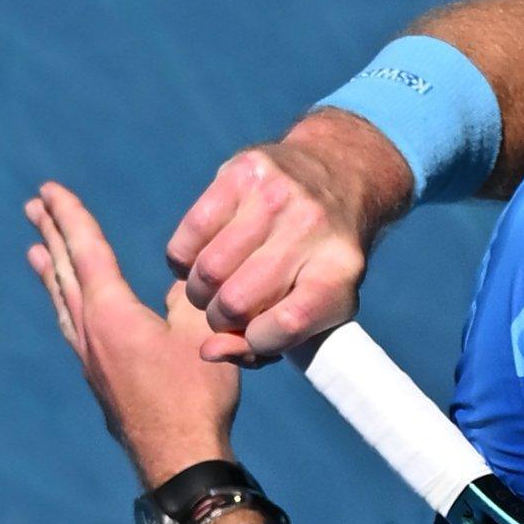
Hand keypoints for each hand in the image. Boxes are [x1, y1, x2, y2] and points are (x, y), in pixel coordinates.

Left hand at [25, 183, 233, 484]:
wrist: (180, 459)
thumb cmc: (196, 396)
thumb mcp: (202, 334)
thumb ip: (187, 299)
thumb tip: (179, 282)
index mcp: (112, 312)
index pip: (87, 250)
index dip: (70, 216)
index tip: (49, 190)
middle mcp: (91, 332)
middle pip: (65, 272)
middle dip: (52, 235)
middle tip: (33, 207)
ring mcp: (90, 359)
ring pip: (64, 303)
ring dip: (51, 272)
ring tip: (35, 252)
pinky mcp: (99, 380)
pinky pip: (73, 328)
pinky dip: (65, 305)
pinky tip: (71, 311)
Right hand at [165, 110, 408, 364]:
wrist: (338, 175)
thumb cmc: (320, 262)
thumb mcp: (316, 308)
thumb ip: (266, 343)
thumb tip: (207, 352)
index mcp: (339, 271)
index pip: (283, 327)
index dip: (257, 342)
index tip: (256, 333)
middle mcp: (311, 227)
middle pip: (236, 302)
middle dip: (222, 319)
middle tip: (228, 311)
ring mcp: (275, 194)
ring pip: (206, 271)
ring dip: (199, 292)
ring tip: (213, 288)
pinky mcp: (242, 172)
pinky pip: (189, 235)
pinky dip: (184, 260)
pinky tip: (200, 259)